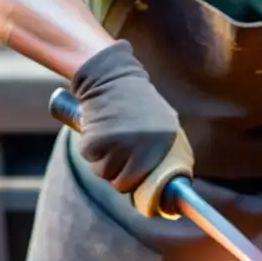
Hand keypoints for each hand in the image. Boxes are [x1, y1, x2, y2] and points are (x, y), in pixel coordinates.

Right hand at [70, 40, 188, 192]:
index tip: (133, 176)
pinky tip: (97, 130)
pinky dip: (89, 150)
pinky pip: (89, 160)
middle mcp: (144, 145)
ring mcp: (119, 144)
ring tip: (108, 136)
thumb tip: (171, 182)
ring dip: (103, 161)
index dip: (138, 181)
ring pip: (104, 174)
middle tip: (116, 151)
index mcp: (165, 140)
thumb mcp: (163, 120)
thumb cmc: (136, 101)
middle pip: (124, 183)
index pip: (150, 181)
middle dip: (117, 173)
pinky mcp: (95, 142)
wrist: (110, 77)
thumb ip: (165, 147)